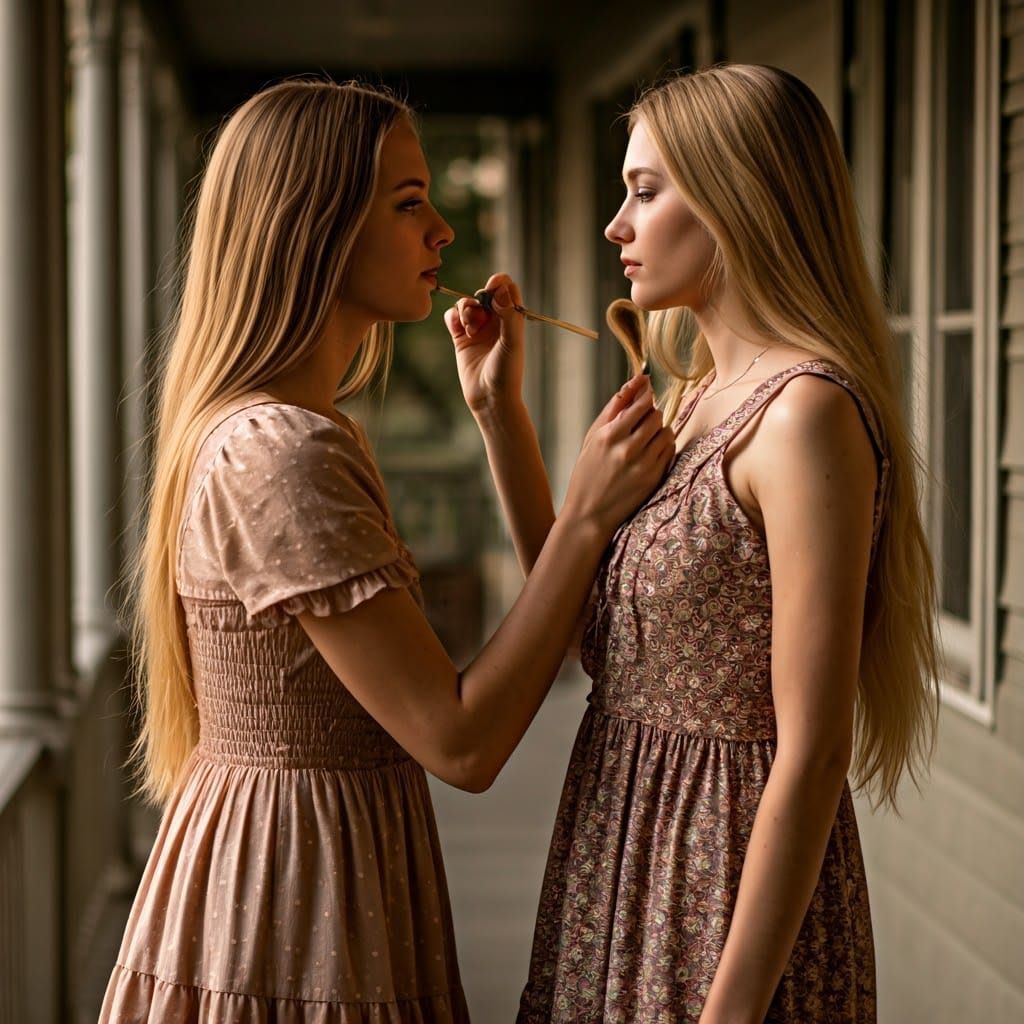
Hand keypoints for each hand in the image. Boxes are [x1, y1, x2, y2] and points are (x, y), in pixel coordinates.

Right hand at [443, 272, 524, 414]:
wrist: (490, 398)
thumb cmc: (506, 372)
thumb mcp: (512, 342)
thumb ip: (509, 314)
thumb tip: (500, 289)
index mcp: (512, 318)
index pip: (506, 288)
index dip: (498, 283)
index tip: (491, 288)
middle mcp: (495, 321)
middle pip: (482, 293)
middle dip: (478, 299)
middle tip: (479, 317)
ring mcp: (477, 329)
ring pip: (466, 303)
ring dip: (465, 310)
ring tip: (470, 330)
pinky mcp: (461, 338)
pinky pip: (452, 316)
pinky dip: (452, 317)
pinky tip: (458, 330)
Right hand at [562, 375, 674, 537]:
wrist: (589, 513)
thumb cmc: (587, 473)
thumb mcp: (592, 438)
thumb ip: (614, 410)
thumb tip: (636, 382)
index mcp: (609, 436)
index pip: (640, 404)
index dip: (646, 393)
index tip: (647, 387)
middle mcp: (627, 448)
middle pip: (655, 416)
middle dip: (651, 413)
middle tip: (641, 419)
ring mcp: (643, 464)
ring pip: (665, 431)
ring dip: (658, 429)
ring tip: (645, 437)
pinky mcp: (654, 477)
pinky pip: (668, 449)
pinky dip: (662, 445)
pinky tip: (649, 451)